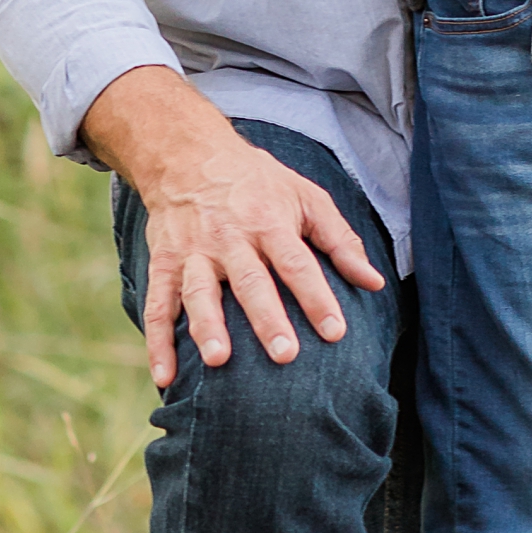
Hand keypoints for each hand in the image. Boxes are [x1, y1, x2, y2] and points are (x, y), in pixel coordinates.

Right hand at [81, 68, 384, 382]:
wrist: (188, 155)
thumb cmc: (258, 182)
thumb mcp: (306, 196)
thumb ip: (340, 241)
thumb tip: (375, 283)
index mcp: (269, 221)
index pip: (297, 263)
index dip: (317, 297)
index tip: (336, 332)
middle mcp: (230, 238)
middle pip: (250, 281)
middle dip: (266, 318)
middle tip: (284, 355)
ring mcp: (192, 252)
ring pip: (199, 293)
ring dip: (207, 327)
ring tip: (219, 360)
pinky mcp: (163, 264)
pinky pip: (157, 305)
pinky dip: (157, 342)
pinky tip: (165, 377)